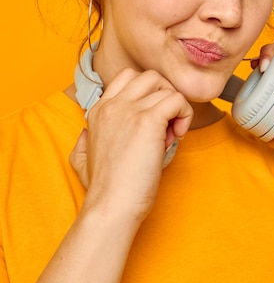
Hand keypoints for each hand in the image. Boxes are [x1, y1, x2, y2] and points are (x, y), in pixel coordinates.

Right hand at [70, 68, 193, 222]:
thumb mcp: (80, 161)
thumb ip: (82, 143)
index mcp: (99, 111)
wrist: (111, 205)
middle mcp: (113, 105)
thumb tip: (85, 135)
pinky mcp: (148, 121)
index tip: (151, 123)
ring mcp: (130, 110)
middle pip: (149, 77)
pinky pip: (177, 100)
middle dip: (164, 96)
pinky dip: (184, 115)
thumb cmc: (103, 190)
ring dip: (175, 108)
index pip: (127, 78)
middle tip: (165, 125)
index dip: (147, 96)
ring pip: (165, 87)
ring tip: (170, 134)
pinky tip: (177, 136)